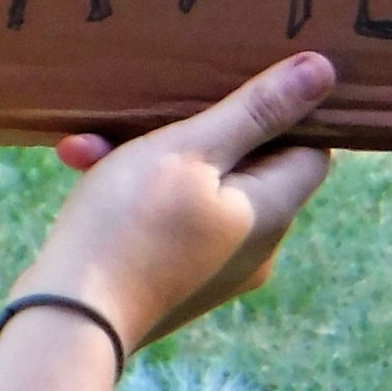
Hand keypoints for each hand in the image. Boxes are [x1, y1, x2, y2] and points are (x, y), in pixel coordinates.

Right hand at [14, 54, 335, 354]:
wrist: (67, 319)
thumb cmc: (130, 224)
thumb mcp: (190, 149)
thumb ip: (257, 110)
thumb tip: (325, 71)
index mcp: (273, 212)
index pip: (310, 149)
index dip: (281, 112)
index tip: (235, 84)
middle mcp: (258, 247)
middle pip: (247, 166)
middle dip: (193, 132)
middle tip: (140, 113)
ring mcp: (218, 269)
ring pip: (198, 189)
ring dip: (150, 159)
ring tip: (92, 147)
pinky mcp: (178, 281)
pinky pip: (173, 220)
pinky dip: (138, 195)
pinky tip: (86, 170)